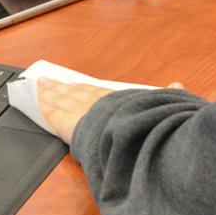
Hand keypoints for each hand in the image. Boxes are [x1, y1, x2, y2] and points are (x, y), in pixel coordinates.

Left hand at [37, 78, 187, 143]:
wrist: (129, 133)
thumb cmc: (144, 122)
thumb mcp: (159, 108)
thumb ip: (166, 96)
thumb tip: (179, 85)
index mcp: (115, 99)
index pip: (96, 92)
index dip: (84, 88)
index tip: (75, 85)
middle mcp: (96, 101)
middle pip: (74, 93)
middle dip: (60, 87)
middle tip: (47, 81)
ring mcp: (80, 110)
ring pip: (60, 99)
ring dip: (49, 92)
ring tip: (39, 86)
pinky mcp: (66, 123)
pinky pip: (51, 112)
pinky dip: (43, 105)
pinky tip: (36, 99)